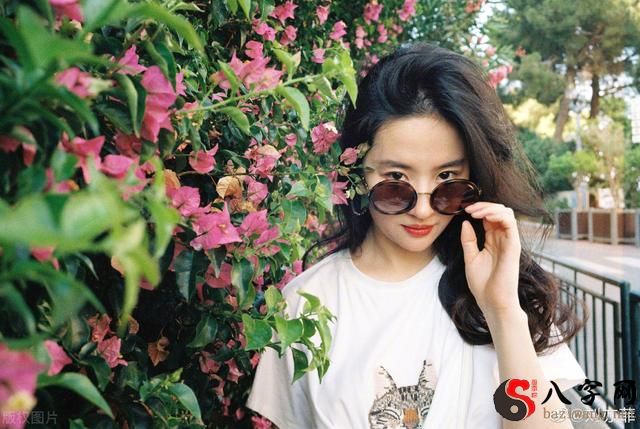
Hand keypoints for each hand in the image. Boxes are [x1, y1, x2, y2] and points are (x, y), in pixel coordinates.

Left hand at [459, 202, 521, 316]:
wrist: (492, 302)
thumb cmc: (483, 285)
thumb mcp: (470, 258)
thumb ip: (468, 240)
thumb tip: (465, 222)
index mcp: (493, 241)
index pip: (489, 217)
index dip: (478, 210)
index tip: (463, 210)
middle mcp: (502, 239)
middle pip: (499, 211)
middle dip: (484, 205)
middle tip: (468, 208)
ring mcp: (509, 241)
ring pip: (506, 213)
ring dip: (490, 208)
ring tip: (474, 211)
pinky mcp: (513, 246)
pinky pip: (510, 222)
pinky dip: (497, 214)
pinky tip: (483, 216)